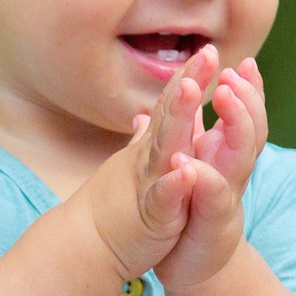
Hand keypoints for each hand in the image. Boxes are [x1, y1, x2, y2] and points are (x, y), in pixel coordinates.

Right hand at [78, 45, 221, 278]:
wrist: (87, 246)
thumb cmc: (114, 208)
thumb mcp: (135, 166)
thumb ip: (143, 139)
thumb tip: (144, 116)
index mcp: (151, 149)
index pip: (170, 105)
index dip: (188, 76)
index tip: (208, 49)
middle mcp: (148, 158)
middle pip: (169, 114)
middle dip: (188, 83)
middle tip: (207, 52)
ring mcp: (147, 183)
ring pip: (164, 146)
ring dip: (178, 117)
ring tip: (193, 89)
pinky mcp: (151, 215)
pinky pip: (162, 196)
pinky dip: (173, 182)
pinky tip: (187, 169)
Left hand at [153, 55, 264, 292]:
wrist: (193, 267)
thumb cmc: (191, 213)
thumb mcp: (193, 165)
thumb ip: (189, 132)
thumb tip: (174, 97)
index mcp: (225, 156)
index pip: (245, 117)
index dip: (249, 90)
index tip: (245, 61)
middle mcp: (232, 173)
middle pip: (251, 130)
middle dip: (247, 99)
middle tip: (235, 72)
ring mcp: (227, 197)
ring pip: (240, 157)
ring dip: (234, 125)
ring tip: (223, 96)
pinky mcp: (212, 224)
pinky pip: (212, 198)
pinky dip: (203, 179)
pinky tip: (190, 162)